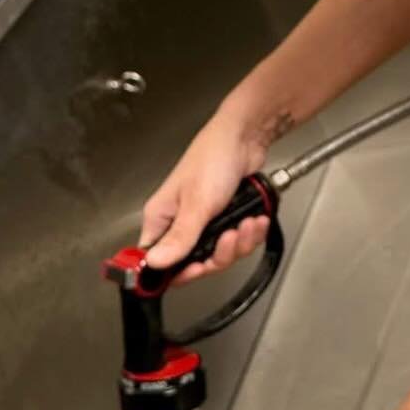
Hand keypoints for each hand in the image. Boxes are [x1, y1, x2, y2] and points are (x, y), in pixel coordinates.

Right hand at [139, 108, 269, 280]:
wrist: (246, 137)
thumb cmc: (213, 157)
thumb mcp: (197, 203)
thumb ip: (179, 237)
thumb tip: (154, 263)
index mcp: (162, 218)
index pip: (159, 261)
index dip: (177, 272)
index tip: (196, 270)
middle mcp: (180, 223)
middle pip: (196, 262)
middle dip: (220, 254)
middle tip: (230, 237)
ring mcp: (204, 222)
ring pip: (221, 254)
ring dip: (240, 242)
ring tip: (247, 222)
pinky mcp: (225, 218)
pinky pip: (238, 242)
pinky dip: (250, 233)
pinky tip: (255, 218)